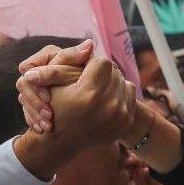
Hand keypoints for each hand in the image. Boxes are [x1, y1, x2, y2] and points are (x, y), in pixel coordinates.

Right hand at [16, 47, 140, 179]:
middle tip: (90, 79)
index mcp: (89, 95)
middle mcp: (108, 107)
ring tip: (97, 88)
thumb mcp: (53, 83)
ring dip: (112, 82)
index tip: (83, 71)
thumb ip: (69, 59)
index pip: (103, 62)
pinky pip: (130, 95)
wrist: (63, 140)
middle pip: (115, 72)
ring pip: (124, 82)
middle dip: (103, 72)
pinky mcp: (125, 122)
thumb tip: (90, 43)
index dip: (92, 64)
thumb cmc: (53, 107)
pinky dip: (119, 94)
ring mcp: (119, 117)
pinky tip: (105, 98)